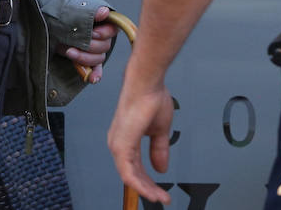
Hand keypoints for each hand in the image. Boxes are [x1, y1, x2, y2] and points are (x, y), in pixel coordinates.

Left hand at [56, 6, 118, 83]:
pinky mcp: (87, 61)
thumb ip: (90, 11)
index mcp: (102, 22)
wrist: (48, 20)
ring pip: (98, 59)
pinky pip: (95, 70)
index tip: (93, 33)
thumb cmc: (63, 13)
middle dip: (88, 46)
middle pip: (104, 46)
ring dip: (84, 58)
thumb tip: (104, 12)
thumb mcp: (75, 9)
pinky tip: (91, 79)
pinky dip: (94, 75)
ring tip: (68, 53)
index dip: (103, 33)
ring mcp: (94, 51)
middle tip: (73, 43)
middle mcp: (101, 37)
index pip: (112, 31)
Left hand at [108, 72, 174, 204]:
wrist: (147, 83)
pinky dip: (140, 184)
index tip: (162, 192)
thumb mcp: (160, 130)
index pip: (136, 167)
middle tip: (162, 198)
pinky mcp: (121, 145)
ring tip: (160, 197)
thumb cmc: (151, 98)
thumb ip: (158, 149)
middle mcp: (118, 143)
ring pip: (129, 177)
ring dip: (146, 189)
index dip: (149, 181)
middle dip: (149, 188)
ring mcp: (118, 145)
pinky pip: (128, 173)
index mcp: (126, 139)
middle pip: (132, 174)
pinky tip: (150, 191)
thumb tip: (161, 168)